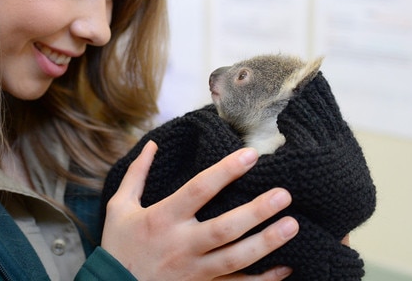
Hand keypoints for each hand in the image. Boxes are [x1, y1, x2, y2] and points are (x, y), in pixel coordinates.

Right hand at [101, 140, 298, 280]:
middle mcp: (181, 244)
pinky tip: (286, 268)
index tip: (251, 154)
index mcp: (163, 218)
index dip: (225, 171)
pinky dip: (263, 280)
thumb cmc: (118, 247)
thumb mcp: (119, 207)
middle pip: (224, 228)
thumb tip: (152, 144)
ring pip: (235, 258)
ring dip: (266, 243)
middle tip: (284, 194)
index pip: (199, 190)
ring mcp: (194, 270)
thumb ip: (138, 174)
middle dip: (256, 211)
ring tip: (293, 225)